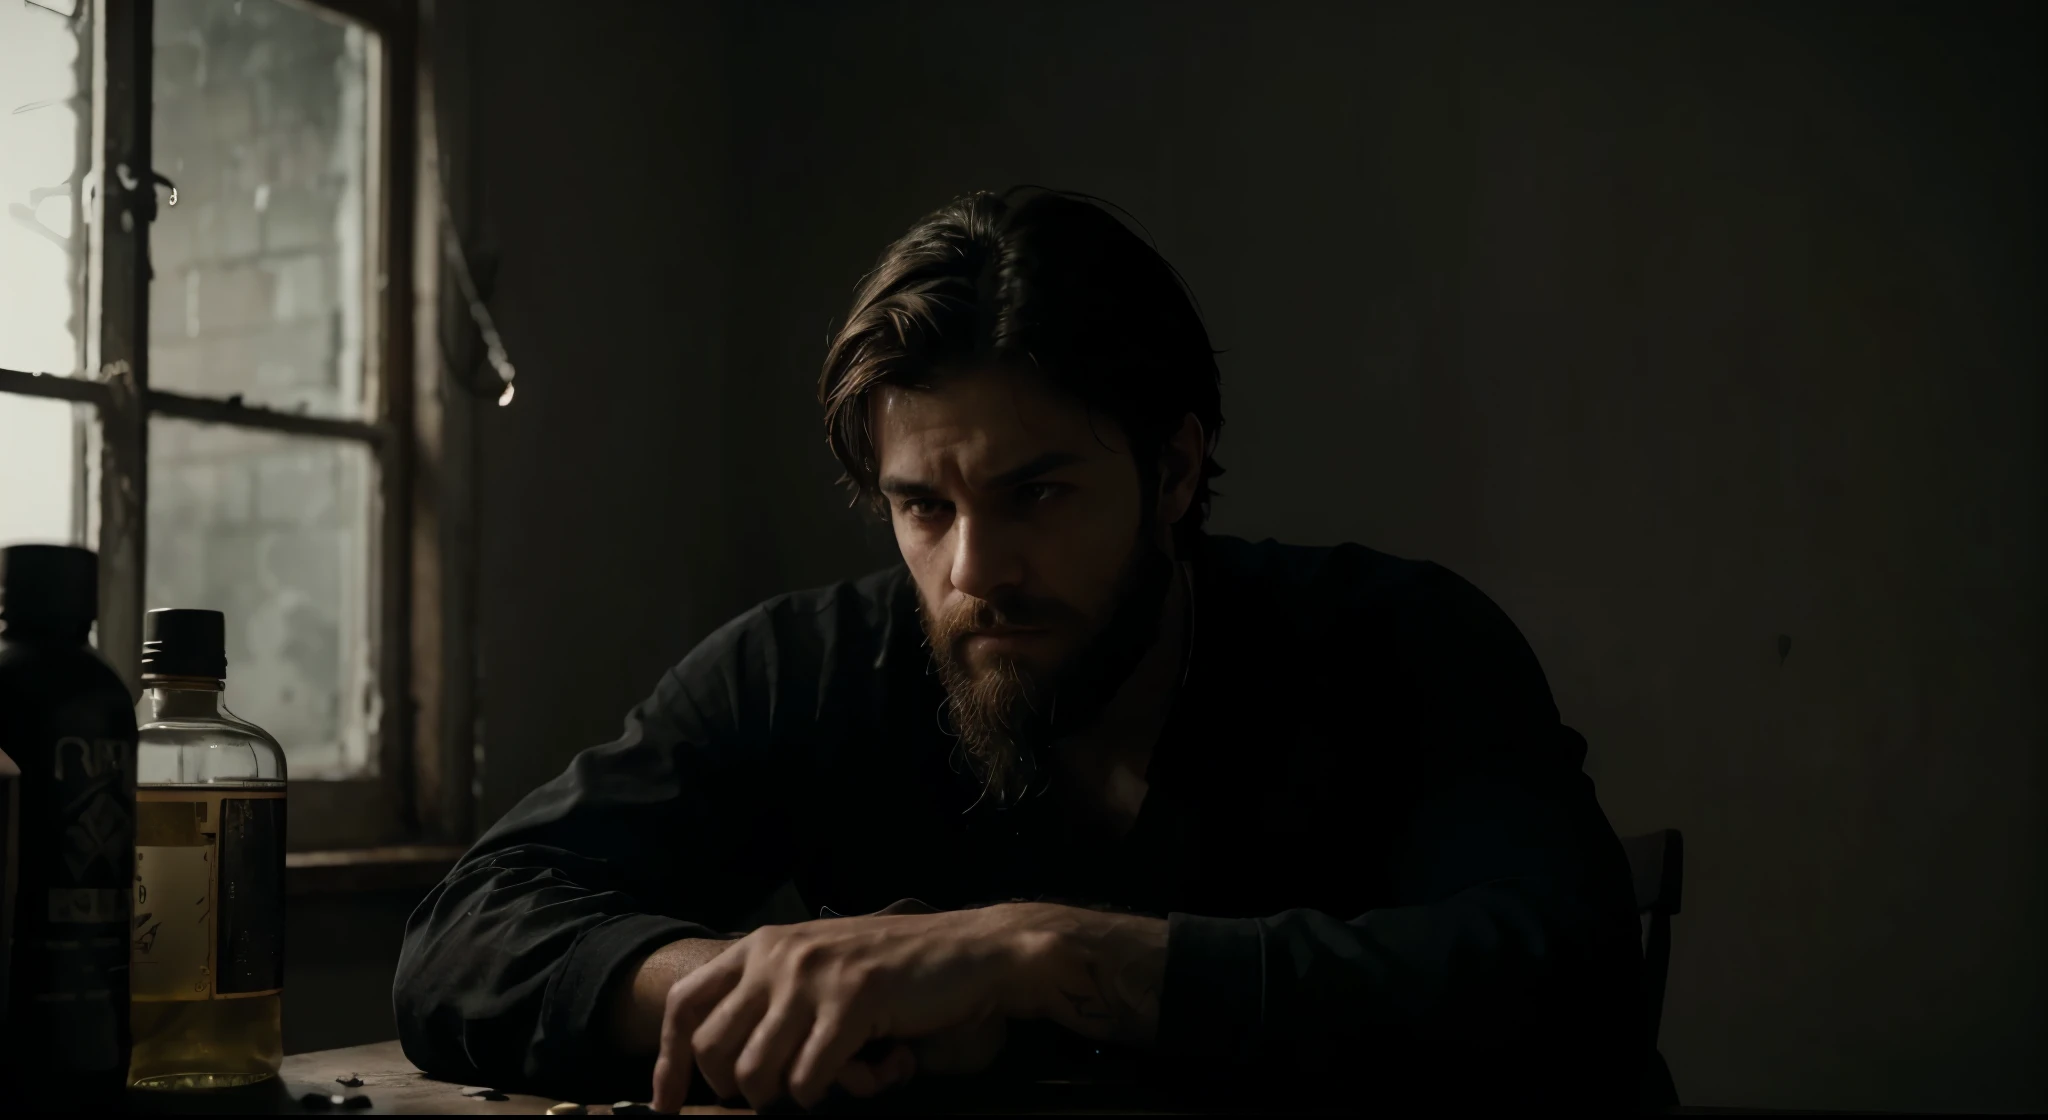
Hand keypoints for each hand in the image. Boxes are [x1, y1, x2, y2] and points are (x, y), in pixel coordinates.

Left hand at [650, 903, 1033, 1111]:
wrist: (970, 949)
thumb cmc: (895, 966)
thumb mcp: (819, 964)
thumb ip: (772, 994)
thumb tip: (726, 1063)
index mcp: (763, 945)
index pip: (684, 1004)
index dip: (668, 1063)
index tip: (667, 1107)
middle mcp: (778, 956)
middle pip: (713, 1050)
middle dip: (741, 1090)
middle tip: (785, 1093)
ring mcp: (814, 977)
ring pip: (757, 1073)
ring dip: (791, 1095)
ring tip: (840, 1075)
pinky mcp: (851, 1002)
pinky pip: (810, 1080)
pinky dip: (832, 1092)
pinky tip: (872, 1068)